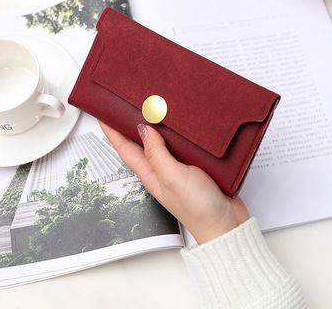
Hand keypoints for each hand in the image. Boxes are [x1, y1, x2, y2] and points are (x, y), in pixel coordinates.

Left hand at [99, 122, 249, 244]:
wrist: (225, 223)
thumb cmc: (198, 209)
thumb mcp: (172, 177)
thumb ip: (156, 153)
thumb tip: (144, 130)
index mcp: (151, 174)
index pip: (126, 149)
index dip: (113, 132)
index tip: (105, 115)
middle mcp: (162, 170)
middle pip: (142, 144)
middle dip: (132, 126)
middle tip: (127, 108)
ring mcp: (179, 168)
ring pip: (163, 143)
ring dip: (157, 128)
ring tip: (152, 112)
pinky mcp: (195, 166)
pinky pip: (183, 146)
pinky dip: (180, 135)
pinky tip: (183, 128)